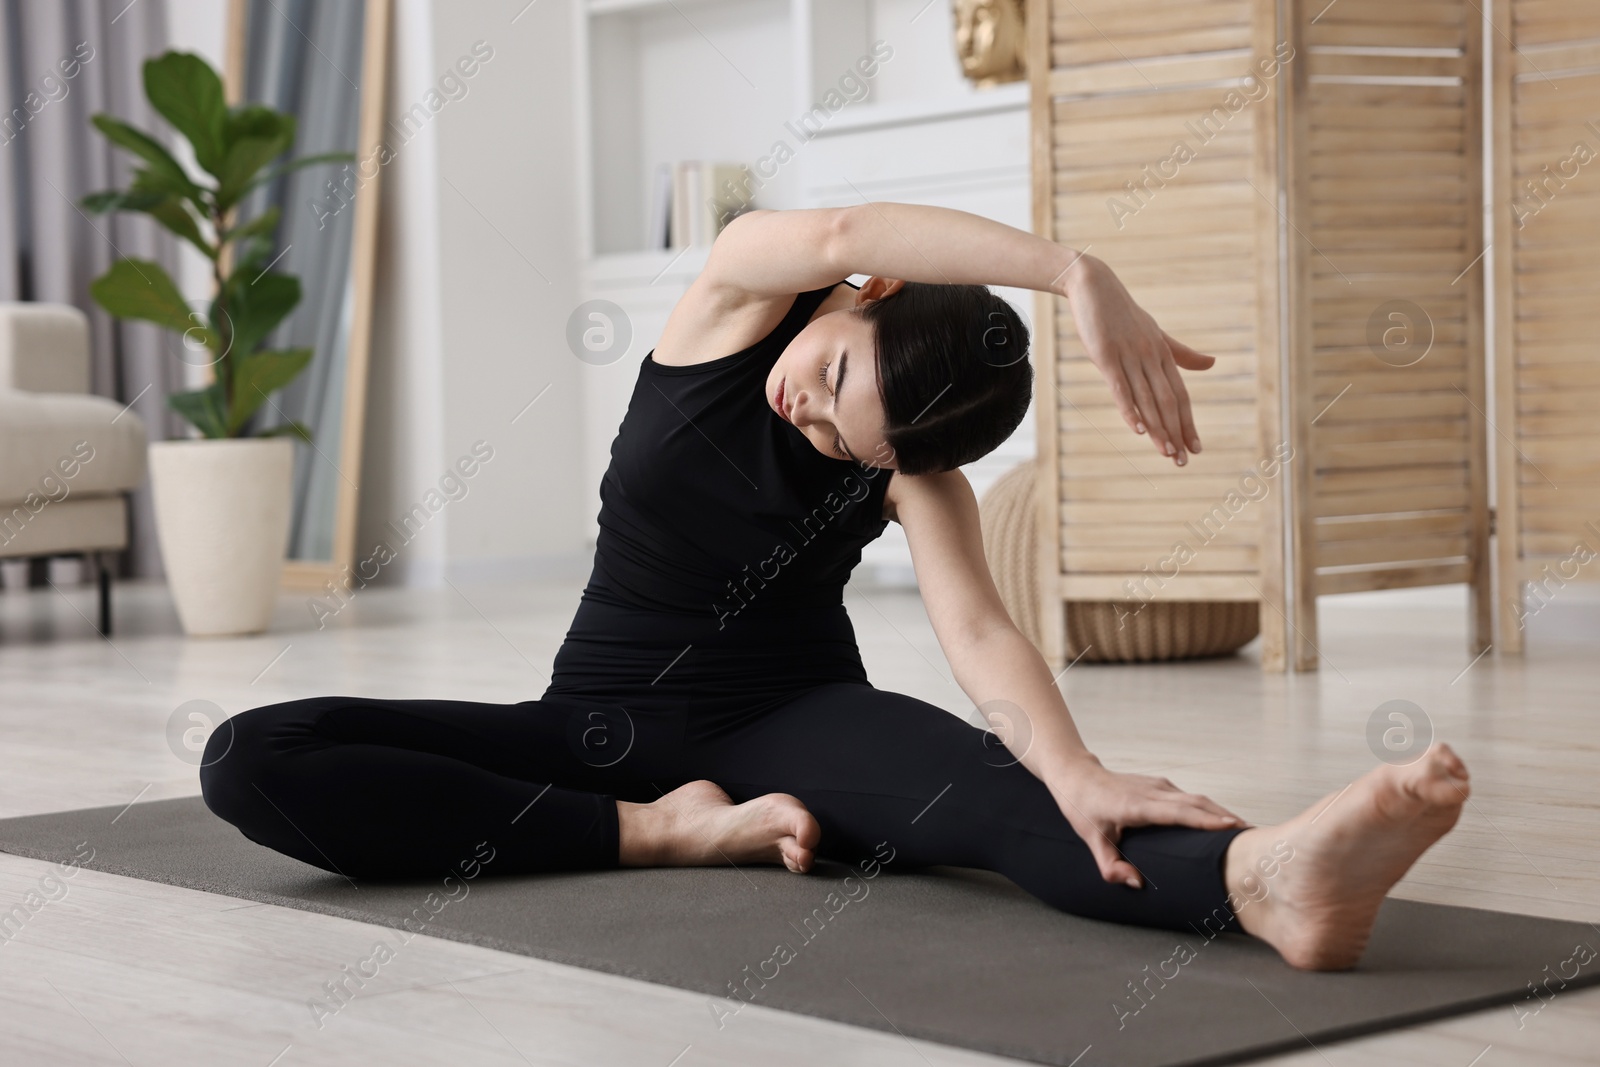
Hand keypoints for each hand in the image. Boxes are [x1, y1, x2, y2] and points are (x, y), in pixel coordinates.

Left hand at [1048, 753, 1247, 886]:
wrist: (1077, 776)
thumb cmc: (1084, 808)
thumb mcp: (1092, 840)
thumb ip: (1110, 866)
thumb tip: (1137, 883)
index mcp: (1137, 805)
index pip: (1178, 812)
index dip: (1206, 820)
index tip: (1232, 828)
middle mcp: (1153, 792)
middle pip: (1197, 804)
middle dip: (1226, 819)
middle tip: (1254, 837)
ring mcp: (1160, 786)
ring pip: (1198, 799)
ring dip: (1222, 814)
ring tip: (1247, 833)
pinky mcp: (1163, 786)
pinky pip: (1192, 799)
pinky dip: (1211, 810)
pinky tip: (1224, 824)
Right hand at [1058, 253, 1214, 465]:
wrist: (1094, 285)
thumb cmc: (1123, 312)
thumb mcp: (1155, 333)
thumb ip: (1181, 353)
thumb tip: (1212, 364)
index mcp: (1163, 354)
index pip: (1180, 395)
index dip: (1188, 423)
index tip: (1195, 447)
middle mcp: (1151, 357)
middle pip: (1168, 402)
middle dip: (1177, 433)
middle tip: (1183, 461)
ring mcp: (1129, 357)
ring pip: (1147, 399)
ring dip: (1158, 429)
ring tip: (1166, 454)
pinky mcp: (1106, 356)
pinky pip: (1121, 388)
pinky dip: (1130, 409)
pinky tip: (1138, 430)